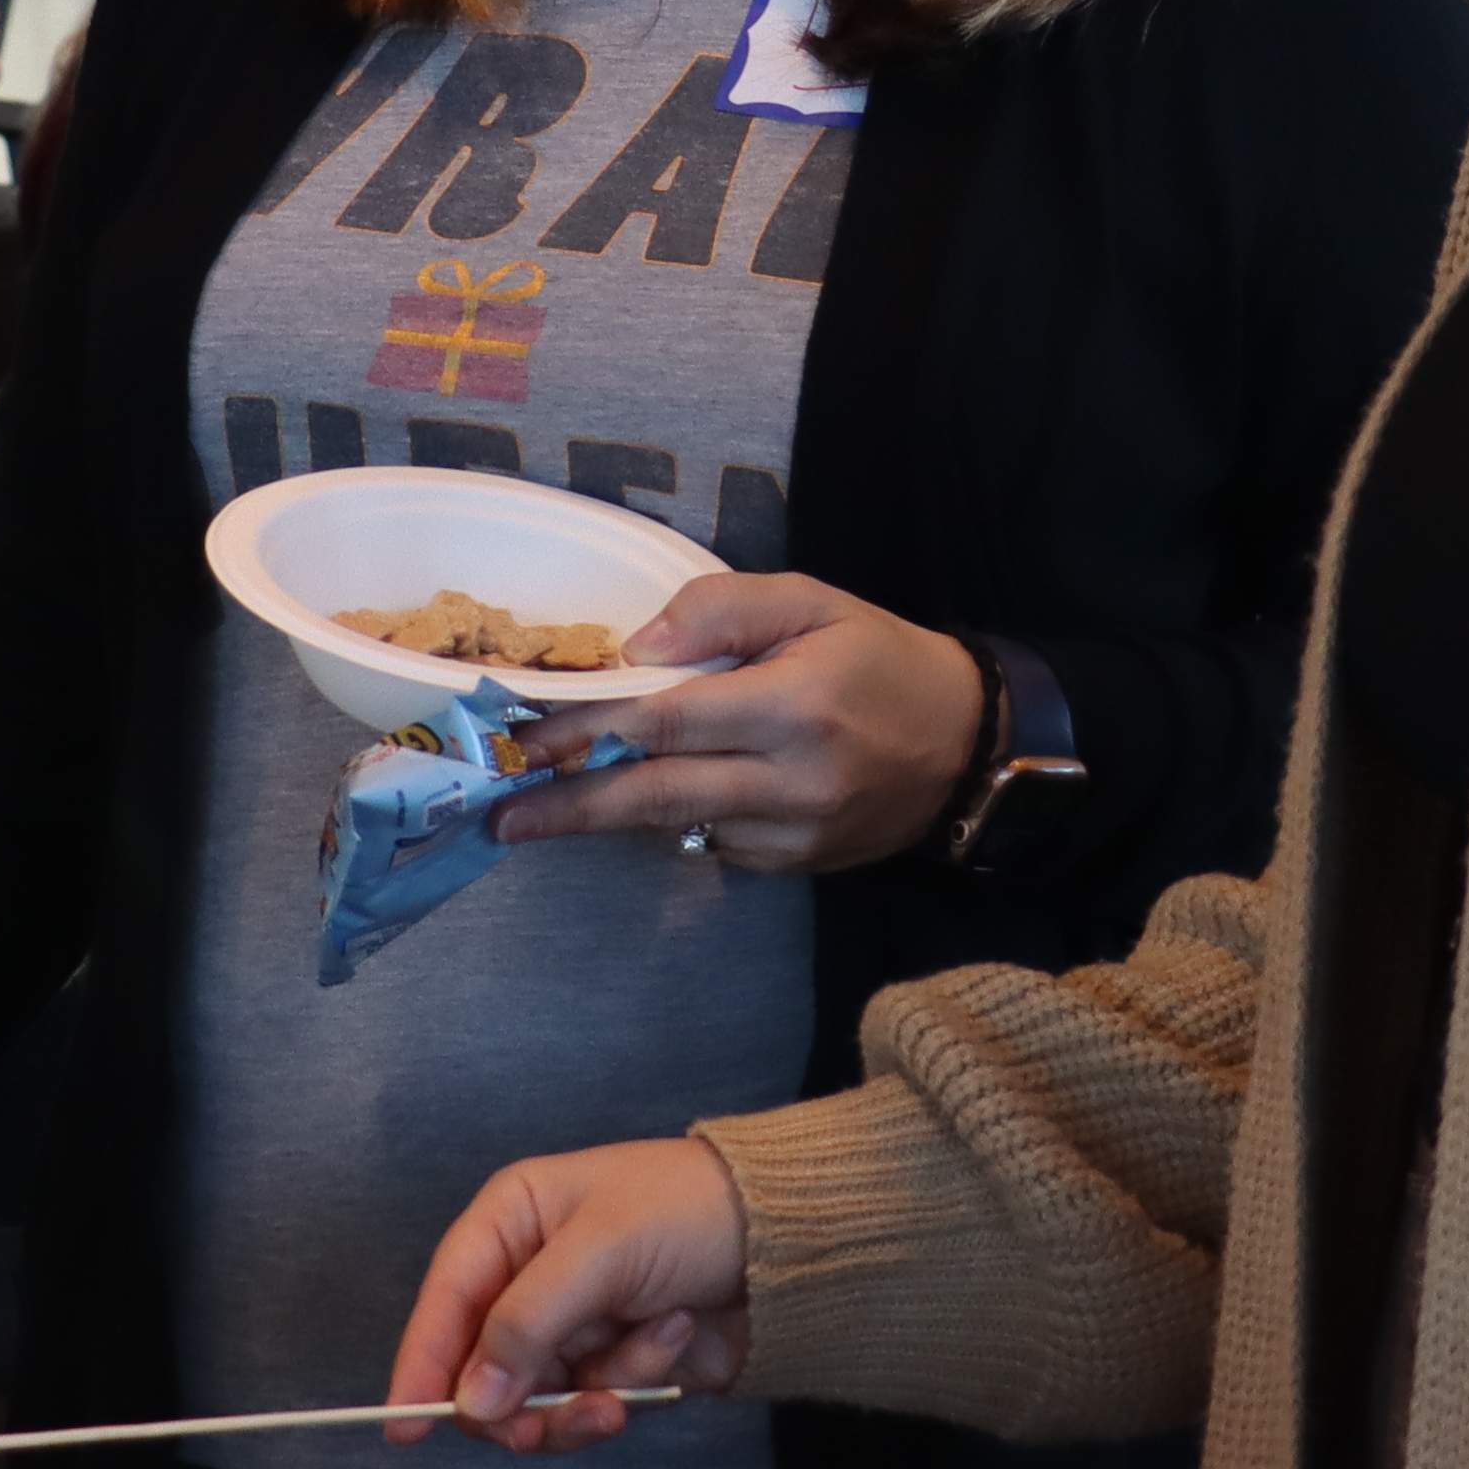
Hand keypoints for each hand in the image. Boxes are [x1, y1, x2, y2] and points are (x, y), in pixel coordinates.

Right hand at [389, 1136, 753, 1447]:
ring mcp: (576, 1321)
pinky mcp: (617, 1360)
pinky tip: (673, 1337)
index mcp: (513, 1219)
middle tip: (546, 1423)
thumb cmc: (690, 1212)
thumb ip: (527, 1323)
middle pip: (484, 1366)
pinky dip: (631, 1382)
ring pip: (537, 1397)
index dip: (421, 1363)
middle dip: (519, 1402)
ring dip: (583, 1399)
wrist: (795, 1242)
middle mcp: (532, 1273)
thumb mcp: (601, 1251)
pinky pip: (592, 1401)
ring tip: (624, 1388)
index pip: (447, 1299)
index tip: (404, 1426)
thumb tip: (471, 1401)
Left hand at [481, 573, 988, 872]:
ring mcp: (795, 834)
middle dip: (569, 806)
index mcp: (793, 705)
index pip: (667, 721)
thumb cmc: (882, 659)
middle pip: (657, 796)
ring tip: (537, 813)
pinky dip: (678, 819)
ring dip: (606, 818)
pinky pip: (716, 843)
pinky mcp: (797, 866)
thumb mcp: (812, 602)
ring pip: (678, 826)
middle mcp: (792, 780)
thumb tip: (636, 645)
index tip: (521, 742)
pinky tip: (661, 796)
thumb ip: (722, 609)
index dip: (587, 732)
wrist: (970, 745)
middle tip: (498, 815)